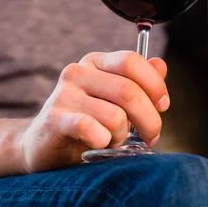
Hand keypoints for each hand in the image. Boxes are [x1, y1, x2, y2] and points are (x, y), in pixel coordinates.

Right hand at [19, 51, 168, 173]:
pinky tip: (98, 144)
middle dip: (149, 119)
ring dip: (122, 136)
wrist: (44, 145)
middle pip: (128, 91)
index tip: (163, 106)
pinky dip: (103, 142)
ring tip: (112, 140)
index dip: (154, 84)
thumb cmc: (87, 121)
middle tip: (151, 137)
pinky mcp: (54, 118)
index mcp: (96, 61)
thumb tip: (160, 65)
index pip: (131, 61)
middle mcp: (78, 71)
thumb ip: (138, 82)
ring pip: (115, 116)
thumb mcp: (115, 100)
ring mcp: (64, 94)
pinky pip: (92, 129)